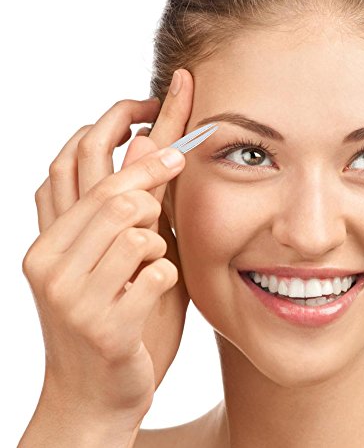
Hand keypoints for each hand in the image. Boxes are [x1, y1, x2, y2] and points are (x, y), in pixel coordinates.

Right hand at [22, 70, 194, 424]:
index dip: (119, 121)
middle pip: (111, 188)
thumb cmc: (118, 320)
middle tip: (179, 160)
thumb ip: (131, 209)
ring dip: (156, 240)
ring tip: (150, 265)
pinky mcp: (103, 326)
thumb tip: (148, 144)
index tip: (158, 97)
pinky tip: (153, 297)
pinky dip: (167, 277)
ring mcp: (72, 295)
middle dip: (152, 170)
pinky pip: (156, 271)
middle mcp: (51, 258)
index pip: (77, 160)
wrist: (96, 399)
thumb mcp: (121, 261)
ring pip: (134, 226)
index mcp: (53, 237)